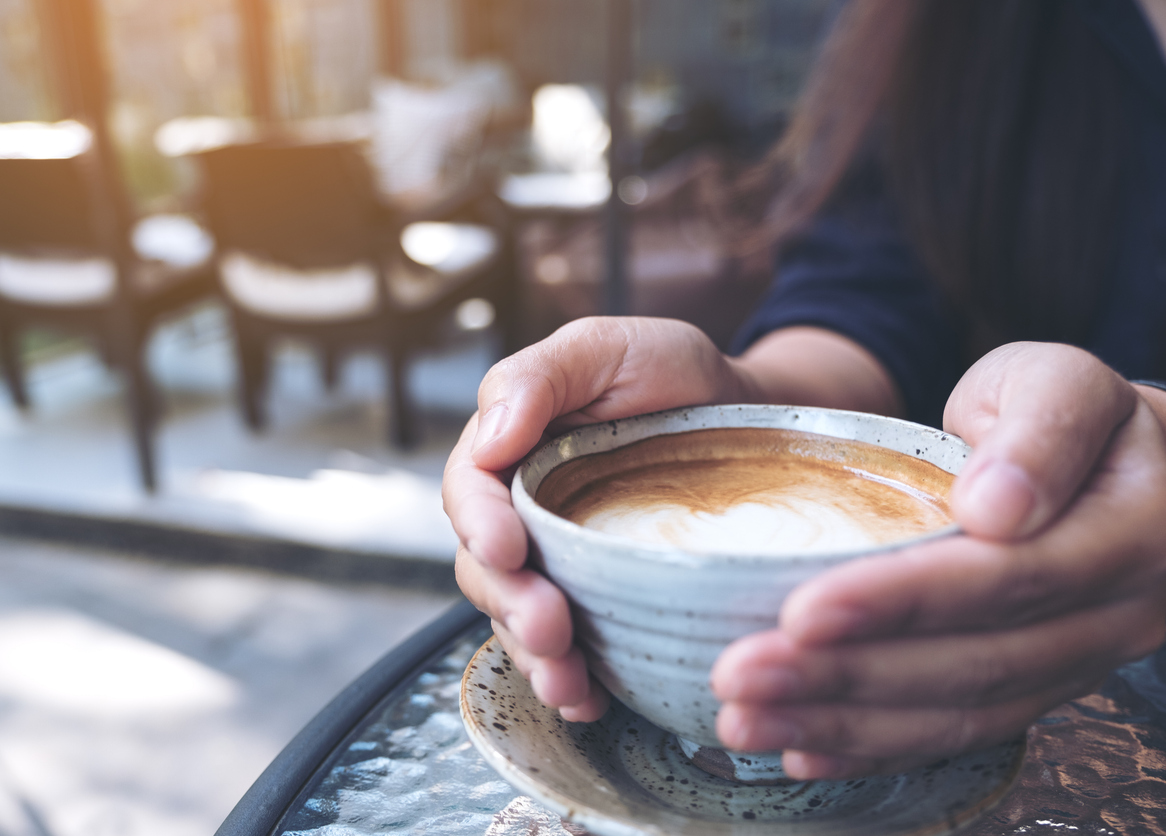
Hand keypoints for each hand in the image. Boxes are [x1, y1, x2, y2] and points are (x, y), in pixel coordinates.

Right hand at [446, 317, 757, 719]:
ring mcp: (557, 557)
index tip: (508, 547)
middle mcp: (521, 506)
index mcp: (510, 444)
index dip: (478, 522)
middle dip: (509, 601)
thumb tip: (489, 439)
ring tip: (567, 681)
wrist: (753, 419)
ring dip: (533, 653)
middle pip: (483, 564)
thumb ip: (539, 377)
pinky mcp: (595, 596)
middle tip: (550, 626)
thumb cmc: (677, 374)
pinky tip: (590, 697)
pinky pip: (566, 643)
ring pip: (515, 613)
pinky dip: (571, 677)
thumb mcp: (608, 348)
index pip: (470, 487)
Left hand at [712, 342, 1165, 778]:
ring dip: (845, 723)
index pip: (1008, 578)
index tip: (803, 613)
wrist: (1124, 470)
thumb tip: (997, 508)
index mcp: (1129, 531)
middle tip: (741, 676)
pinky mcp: (1040, 688)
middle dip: (847, 677)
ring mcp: (1079, 663)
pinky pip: (961, 731)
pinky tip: (803, 749)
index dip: (904, 601)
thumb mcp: (1062, 384)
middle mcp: (1117, 615)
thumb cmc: (1072, 413)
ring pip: (961, 712)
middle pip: (974, 664)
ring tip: (747, 719)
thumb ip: (1041, 430)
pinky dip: (878, 747)